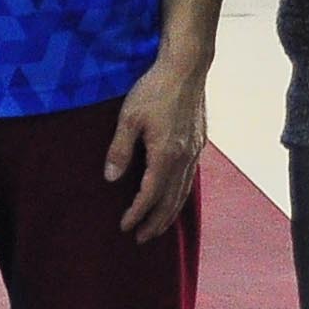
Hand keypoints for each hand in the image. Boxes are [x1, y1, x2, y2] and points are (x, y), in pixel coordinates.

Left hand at [102, 52, 208, 241]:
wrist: (186, 69)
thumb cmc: (154, 90)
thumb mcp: (129, 118)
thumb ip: (119, 150)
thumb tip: (111, 178)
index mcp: (166, 156)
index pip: (150, 195)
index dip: (136, 214)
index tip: (124, 226)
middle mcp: (184, 159)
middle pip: (170, 201)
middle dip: (155, 223)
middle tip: (141, 239)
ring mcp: (194, 152)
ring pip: (184, 193)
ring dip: (170, 213)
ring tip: (157, 227)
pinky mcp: (198, 144)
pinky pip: (190, 180)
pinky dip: (181, 196)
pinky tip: (174, 198)